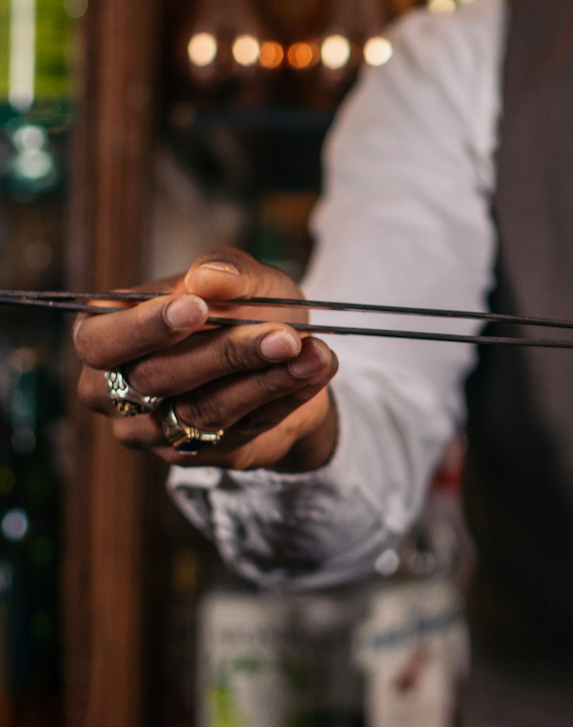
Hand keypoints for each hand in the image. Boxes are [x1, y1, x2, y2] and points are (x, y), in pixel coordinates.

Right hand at [74, 248, 339, 470]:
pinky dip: (285, 398)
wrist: (284, 358)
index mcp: (104, 336)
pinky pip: (243, 429)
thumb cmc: (245, 311)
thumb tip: (208, 277)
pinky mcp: (198, 455)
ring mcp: (154, 431)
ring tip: (311, 352)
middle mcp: (116, 392)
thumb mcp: (243, 279)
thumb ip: (227, 271)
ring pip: (205, 410)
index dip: (147, 327)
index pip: (103, 341)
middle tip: (283, 336)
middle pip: (159, 379)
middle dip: (227, 353)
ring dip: (265, 380)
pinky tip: (316, 370)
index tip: (197, 308)